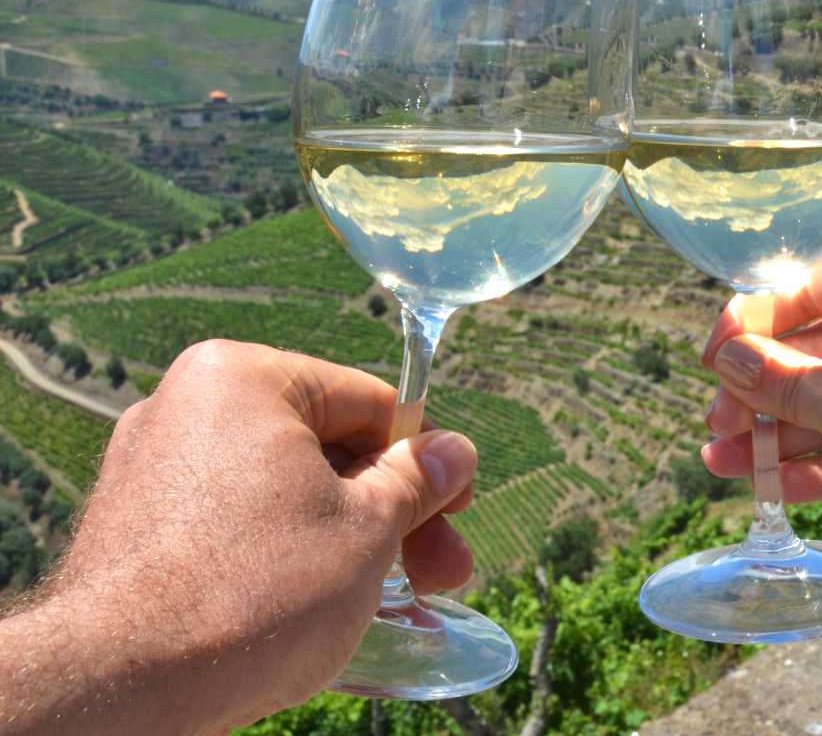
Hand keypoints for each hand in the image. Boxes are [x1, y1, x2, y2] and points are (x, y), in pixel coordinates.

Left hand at [0, 340, 476, 734]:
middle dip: (389, 514)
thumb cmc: (255, 592)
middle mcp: (186, 406)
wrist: (123, 685)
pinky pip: (232, 523)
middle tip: (437, 573)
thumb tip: (456, 452)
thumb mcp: (369, 529)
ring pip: (281, 491)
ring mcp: (152, 468)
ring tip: (382, 599)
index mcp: (243, 378)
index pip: (368, 403)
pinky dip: (280, 555)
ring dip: (343, 539)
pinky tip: (313, 606)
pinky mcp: (134, 526)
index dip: (424, 460)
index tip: (455, 512)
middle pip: (325, 449)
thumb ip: (418, 480)